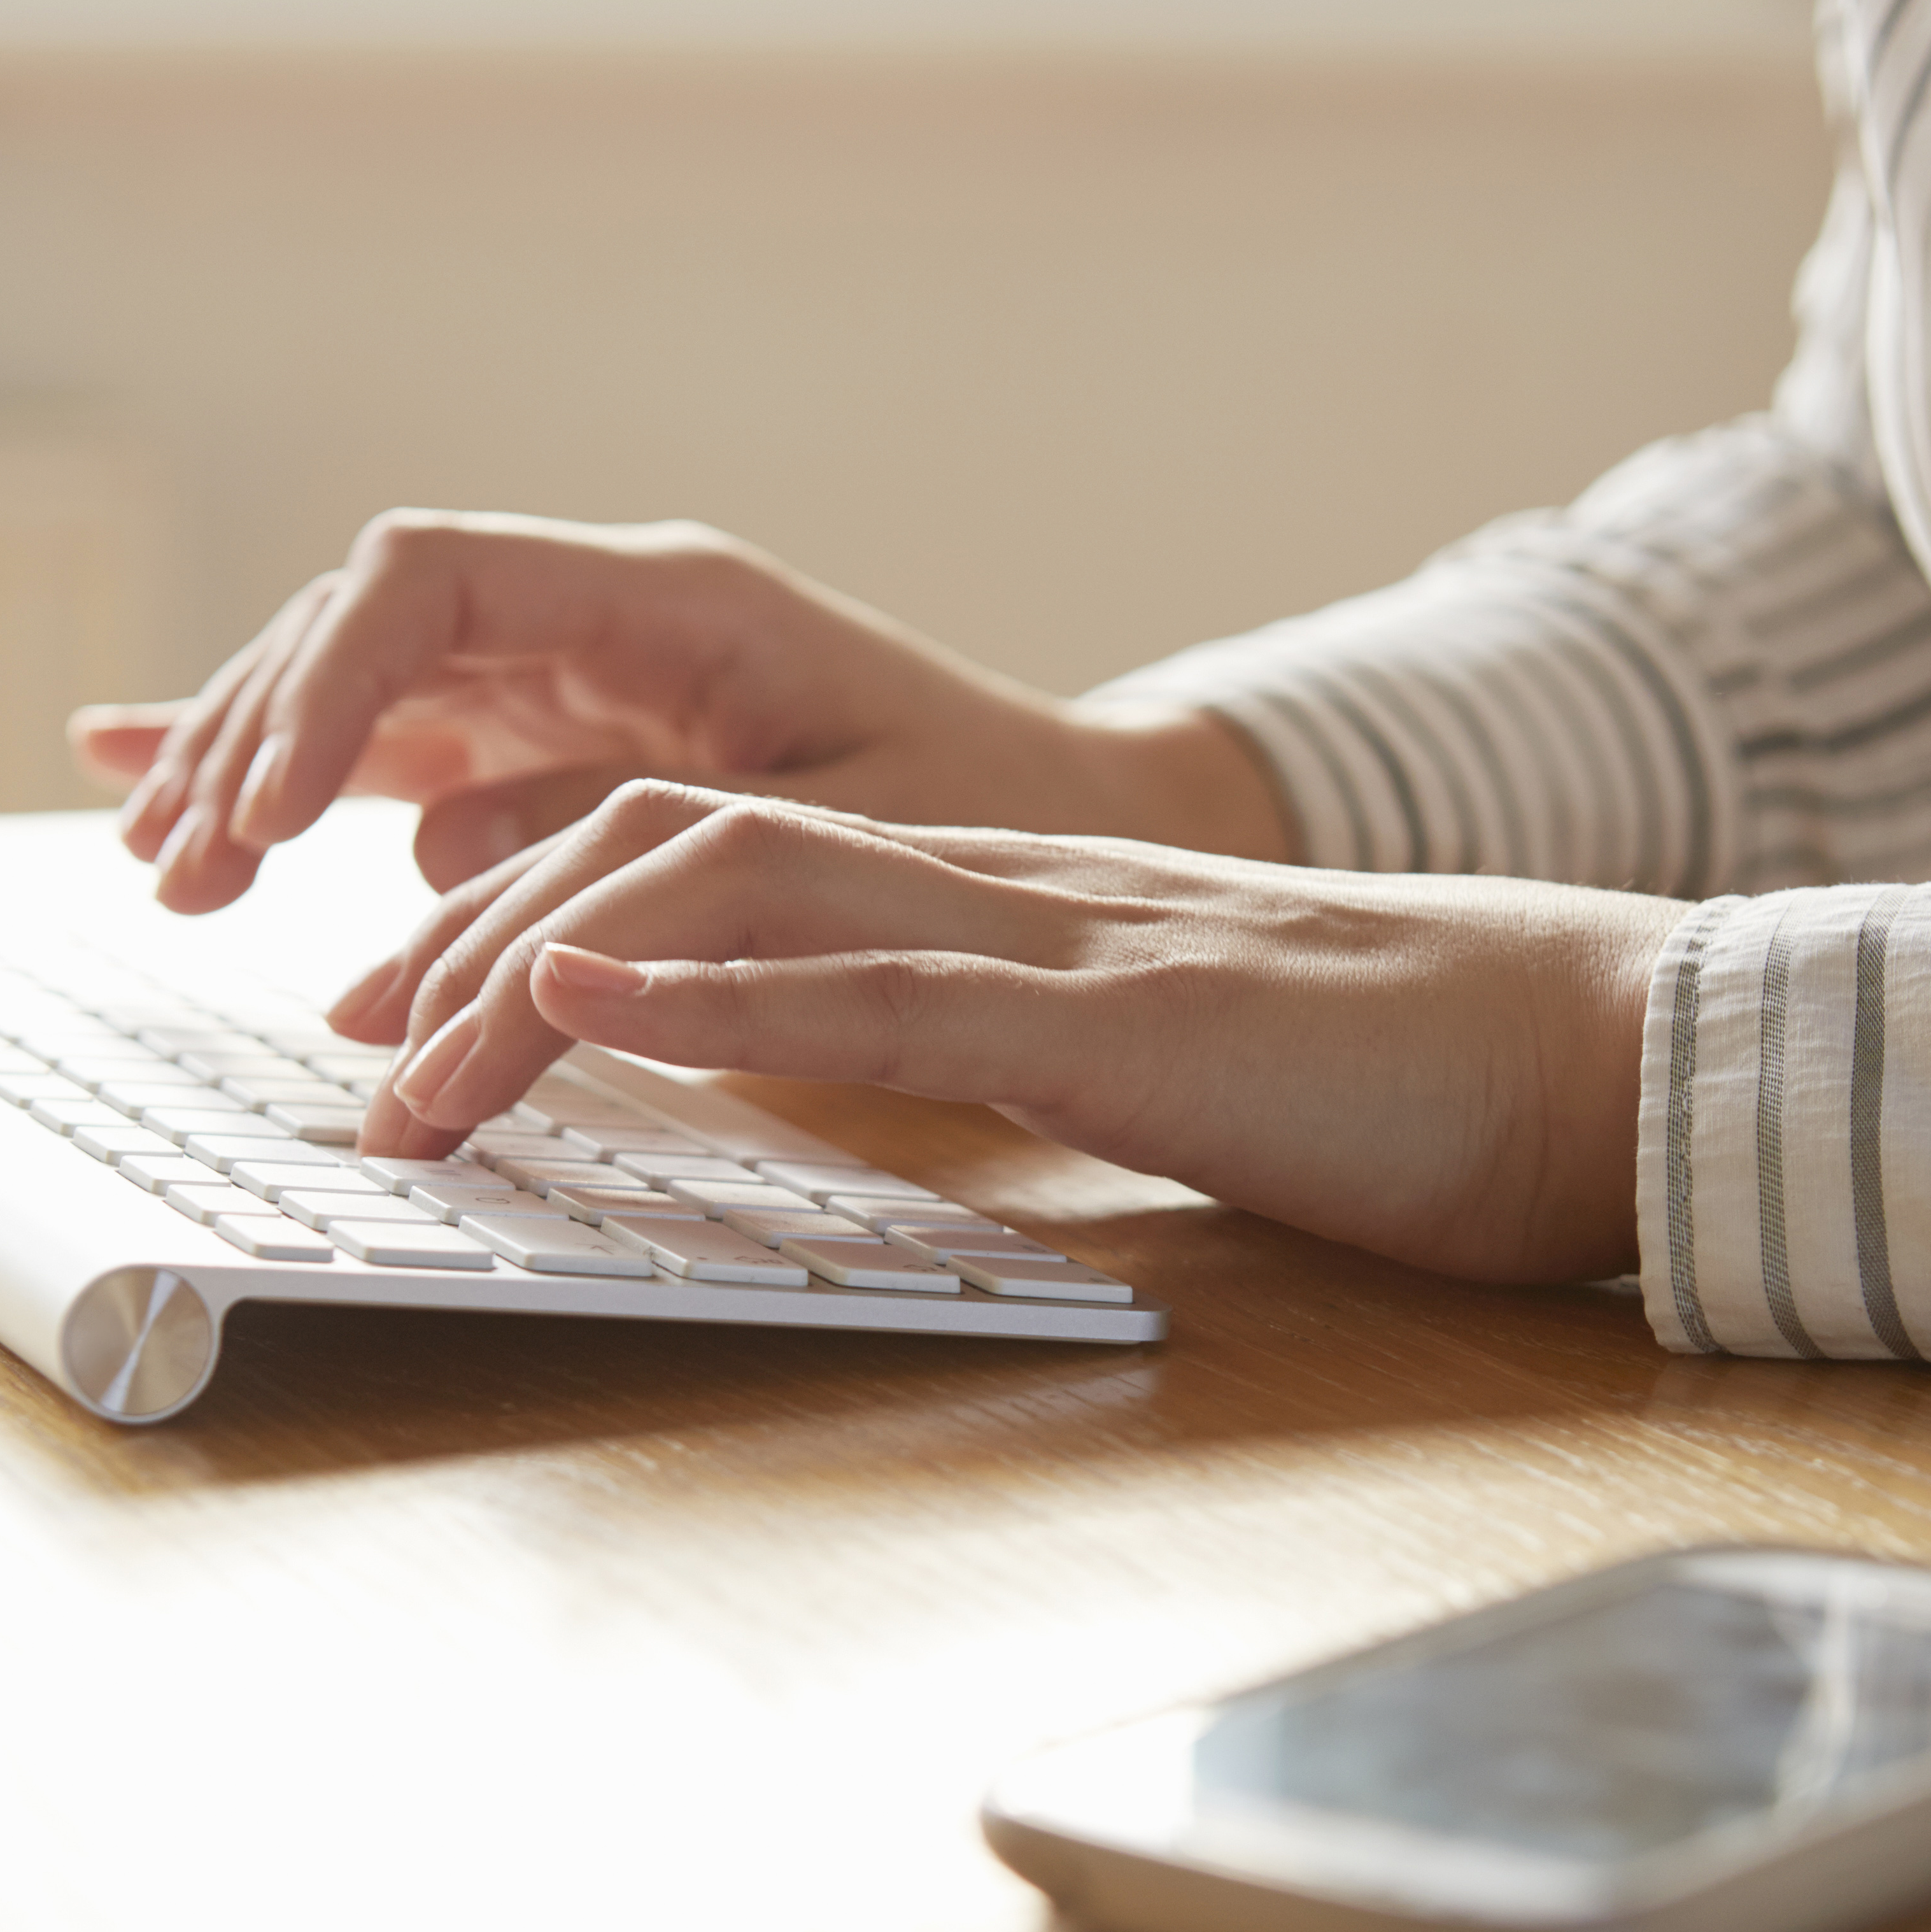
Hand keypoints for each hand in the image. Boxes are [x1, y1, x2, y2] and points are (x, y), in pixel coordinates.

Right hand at [71, 510, 1284, 911]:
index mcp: (665, 596)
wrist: (1057, 809)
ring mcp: (560, 676)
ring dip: (249, 766)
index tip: (268, 814)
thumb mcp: (834, 831)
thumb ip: (641, 831)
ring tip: (162, 869)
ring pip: (357, 685)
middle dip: (255, 738)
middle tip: (183, 874)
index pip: (430, 580)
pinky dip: (284, 767)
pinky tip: (152, 776)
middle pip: (363, 627)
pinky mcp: (547, 746)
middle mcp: (591, 615)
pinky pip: (390, 743)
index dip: (324, 682)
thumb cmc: (976, 808)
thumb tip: (437, 860)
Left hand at [340, 782, 1683, 1282]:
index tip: (410, 1025)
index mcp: (982, 896)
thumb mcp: (1127, 1054)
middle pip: (669, 855)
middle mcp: (984, 884)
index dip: (532, 921)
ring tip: (407, 1065)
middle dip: (478, 950)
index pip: (708, 863)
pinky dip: (720, 996)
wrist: (1581, 1047)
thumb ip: (989, 1040)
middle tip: (349, 1066)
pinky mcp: (1118, 1019)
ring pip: (738, 897)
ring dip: (543, 979)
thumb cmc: (1374, 1076)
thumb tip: (853, 1075)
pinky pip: (885, 987)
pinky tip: (592, 1007)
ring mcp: (1046, 936)